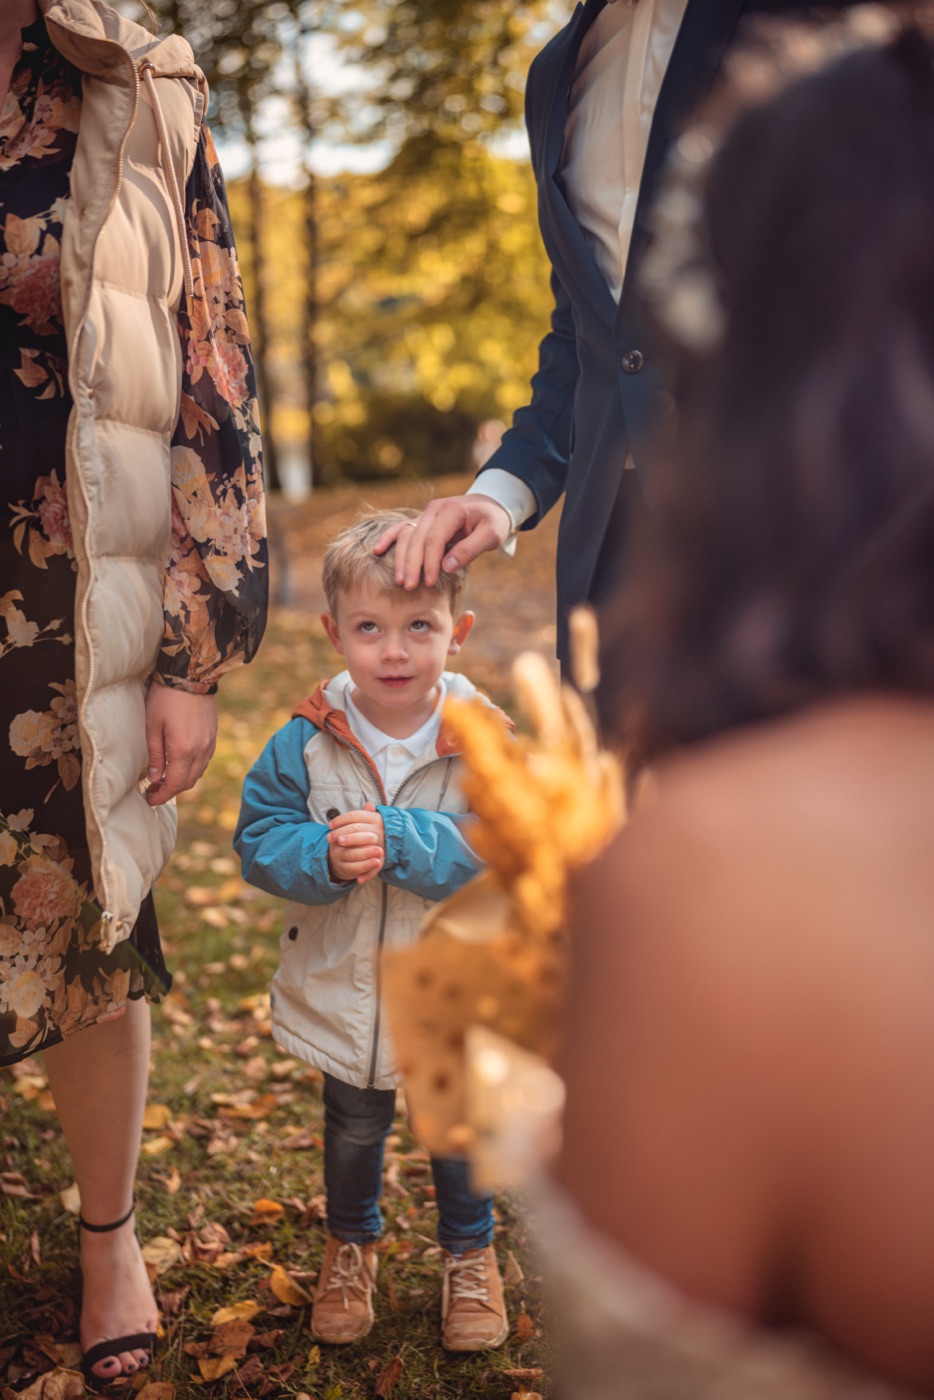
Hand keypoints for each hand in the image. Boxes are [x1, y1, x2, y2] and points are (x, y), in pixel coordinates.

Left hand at [144, 683, 217, 806]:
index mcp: (183, 750)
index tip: (149, 798)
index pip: (174, 784)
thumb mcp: (152, 725)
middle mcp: (200, 751)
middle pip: (187, 783)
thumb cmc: (166, 698)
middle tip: (153, 789)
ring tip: (165, 777)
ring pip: (197, 773)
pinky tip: (179, 763)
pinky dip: (191, 769)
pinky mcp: (213, 736)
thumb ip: (154, 754)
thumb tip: (154, 778)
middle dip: (170, 791)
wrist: (192, 675)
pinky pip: (204, 761)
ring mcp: (210, 744)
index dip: (161, 795)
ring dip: (182, 780)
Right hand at [327, 802, 385, 884]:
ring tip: (380, 852)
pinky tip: (376, 863)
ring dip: (367, 853)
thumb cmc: (353, 841)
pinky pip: (354, 868)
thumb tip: (370, 804)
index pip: (349, 822)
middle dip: (364, 838)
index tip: (373, 823)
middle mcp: (337, 843)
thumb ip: (364, 817)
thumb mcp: (357, 828)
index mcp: (340, 830)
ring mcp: (339, 856)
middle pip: (350, 838)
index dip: (365, 825)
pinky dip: (366, 866)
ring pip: (352, 854)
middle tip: (376, 838)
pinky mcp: (343, 868)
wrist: (340, 861)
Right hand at [373, 495, 511, 588]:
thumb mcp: (491, 535)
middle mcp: (435, 509)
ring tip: (399, 580)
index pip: (435, 538)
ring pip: (406, 534)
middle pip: (416, 537)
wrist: (490, 505)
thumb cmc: (493, 521)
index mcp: (452, 510)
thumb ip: (470, 550)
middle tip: (409, 586)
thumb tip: (446, 567)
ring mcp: (426, 514)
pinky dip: (388, 538)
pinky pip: (402, 528)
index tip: (429, 582)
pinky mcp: (422, 520)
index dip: (430, 561)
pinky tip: (377, 550)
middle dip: (411, 563)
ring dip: (400, 557)